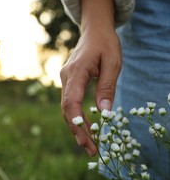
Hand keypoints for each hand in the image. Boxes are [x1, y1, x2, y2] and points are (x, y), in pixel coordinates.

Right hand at [60, 0, 121, 155]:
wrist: (95, 30)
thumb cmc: (106, 43)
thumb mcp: (113, 63)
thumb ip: (107, 87)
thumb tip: (105, 113)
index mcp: (76, 72)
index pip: (71, 102)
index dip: (77, 122)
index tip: (87, 139)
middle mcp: (66, 77)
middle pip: (66, 109)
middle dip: (77, 130)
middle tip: (91, 149)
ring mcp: (66, 79)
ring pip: (67, 107)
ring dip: (77, 126)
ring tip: (89, 143)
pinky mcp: (70, 81)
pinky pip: (70, 101)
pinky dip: (77, 116)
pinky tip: (86, 126)